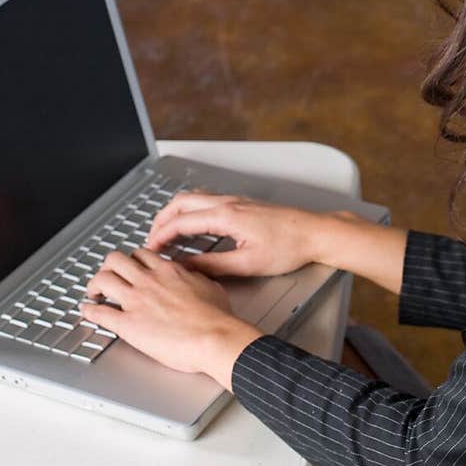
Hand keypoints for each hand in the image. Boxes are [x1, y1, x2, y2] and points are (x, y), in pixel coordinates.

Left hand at [80, 247, 261, 383]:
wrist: (214, 337)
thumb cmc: (217, 317)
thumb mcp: (210, 286)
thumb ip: (195, 279)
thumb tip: (193, 278)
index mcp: (168, 271)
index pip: (141, 254)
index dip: (132, 260)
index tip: (130, 267)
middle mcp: (148, 281)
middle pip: (115, 259)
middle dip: (108, 266)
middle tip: (107, 275)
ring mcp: (136, 301)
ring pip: (103, 279)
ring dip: (94, 284)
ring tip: (93, 291)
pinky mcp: (128, 324)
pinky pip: (100, 313)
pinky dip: (89, 311)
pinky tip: (86, 311)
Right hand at [146, 191, 332, 278]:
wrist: (314, 232)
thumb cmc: (288, 247)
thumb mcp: (247, 264)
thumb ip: (212, 266)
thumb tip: (186, 268)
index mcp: (226, 215)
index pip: (181, 221)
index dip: (161, 236)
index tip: (150, 250)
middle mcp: (227, 202)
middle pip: (181, 203)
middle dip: (161, 220)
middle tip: (151, 240)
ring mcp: (234, 200)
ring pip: (193, 198)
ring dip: (175, 213)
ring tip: (166, 233)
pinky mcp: (241, 203)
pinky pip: (205, 200)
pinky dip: (190, 211)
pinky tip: (192, 226)